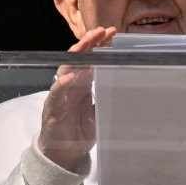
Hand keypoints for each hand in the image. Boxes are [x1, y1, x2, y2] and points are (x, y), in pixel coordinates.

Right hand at [37, 27, 116, 169]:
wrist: (64, 153)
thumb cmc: (81, 132)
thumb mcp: (101, 114)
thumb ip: (111, 101)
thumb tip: (133, 92)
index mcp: (84, 83)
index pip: (92, 59)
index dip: (101, 46)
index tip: (113, 34)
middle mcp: (72, 84)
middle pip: (79, 57)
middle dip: (90, 43)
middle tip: (102, 31)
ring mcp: (61, 94)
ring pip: (66, 68)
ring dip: (76, 55)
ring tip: (86, 43)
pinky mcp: (53, 107)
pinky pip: (56, 92)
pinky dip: (62, 83)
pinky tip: (71, 76)